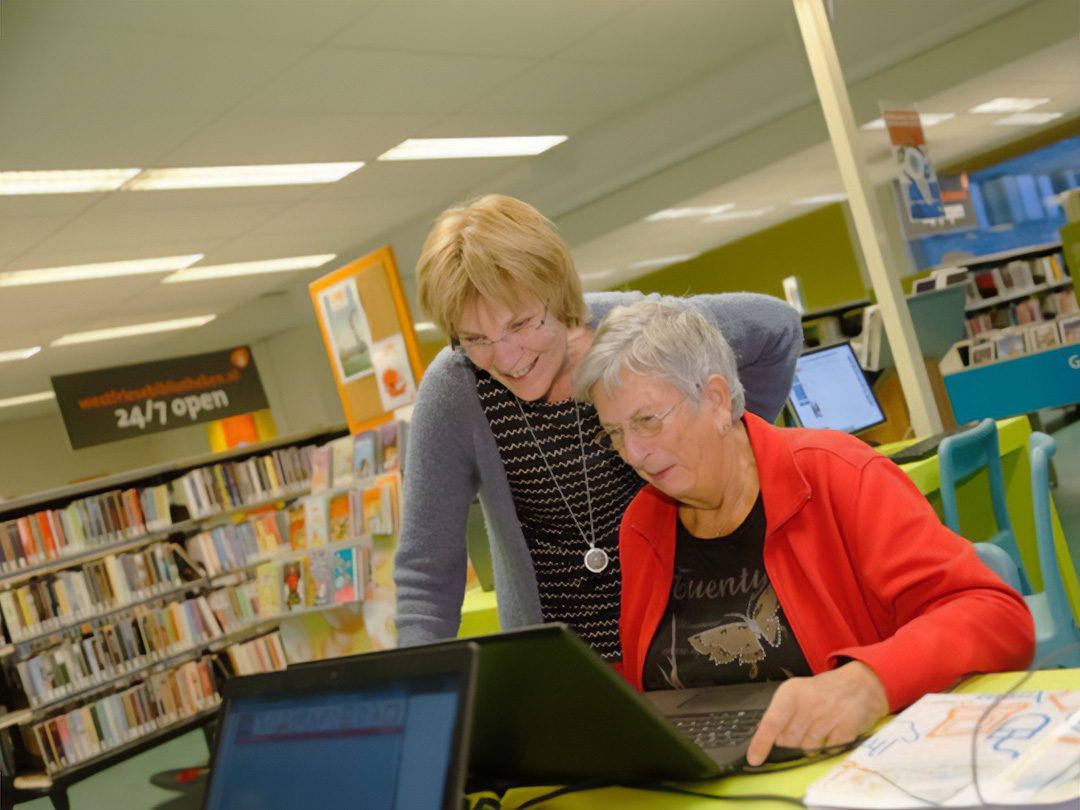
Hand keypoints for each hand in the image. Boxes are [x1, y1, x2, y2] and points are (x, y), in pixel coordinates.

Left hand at [745, 661, 888, 765]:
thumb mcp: (797, 694)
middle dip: (791, 742)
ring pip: (808, 749)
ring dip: (810, 746)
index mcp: (791, 692)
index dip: (762, 743)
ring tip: (819, 728)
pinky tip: (832, 733)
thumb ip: (782, 715)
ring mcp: (829, 716)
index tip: (754, 759)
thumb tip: (770, 743)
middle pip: (789, 740)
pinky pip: (829, 751)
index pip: (772, 721)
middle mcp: (809, 703)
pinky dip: (828, 748)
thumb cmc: (822, 693)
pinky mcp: (847, 728)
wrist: (860, 684)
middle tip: (803, 728)